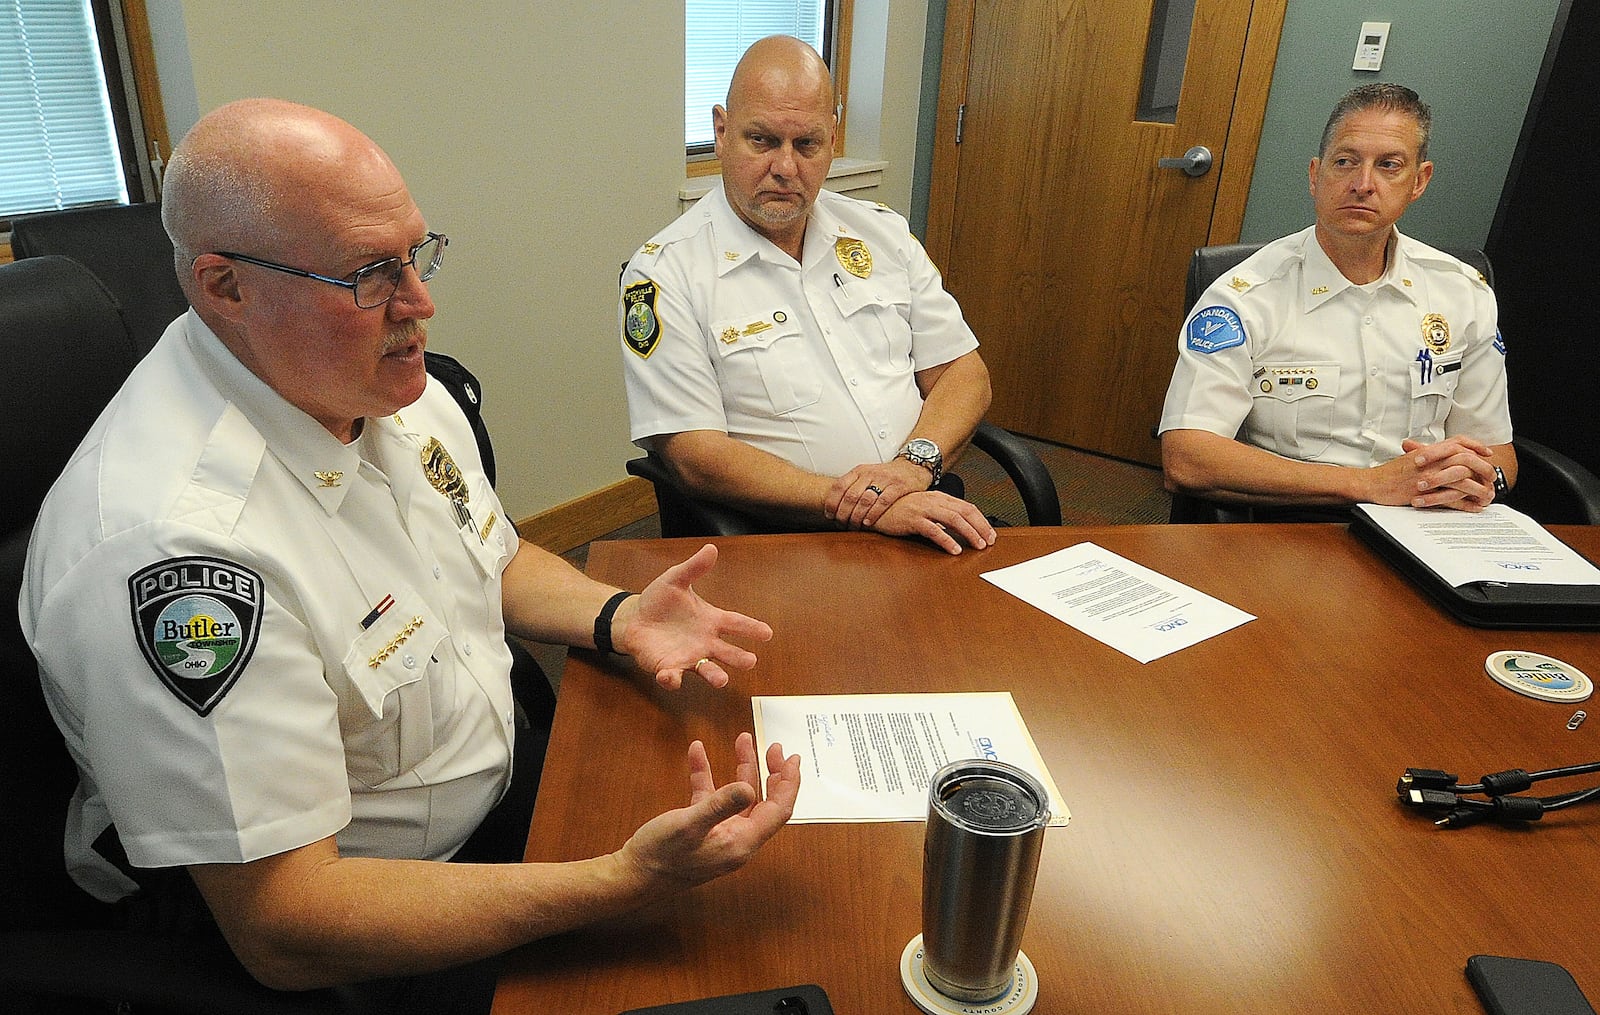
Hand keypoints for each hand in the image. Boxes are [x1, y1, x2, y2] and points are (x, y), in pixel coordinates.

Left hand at [613, 543, 773, 688]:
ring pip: (706, 669)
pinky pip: (673, 677)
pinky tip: (670, 676)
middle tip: (750, 661)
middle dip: (739, 658)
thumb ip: (694, 568)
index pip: (736, 623)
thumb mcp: (675, 579)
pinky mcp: (669, 668)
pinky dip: (672, 679)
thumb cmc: (660, 601)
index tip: (767, 633)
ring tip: (722, 680)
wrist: (635, 619)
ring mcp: (688, 657)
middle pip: (727, 652)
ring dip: (715, 675)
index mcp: (711, 620)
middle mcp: (705, 642)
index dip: (751, 628)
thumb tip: (711, 548)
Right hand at [616, 734, 801, 890]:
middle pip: (765, 801)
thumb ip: (720, 805)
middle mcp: (736, 839)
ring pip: (740, 796)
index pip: (778, 810)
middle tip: (773, 747)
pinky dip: (706, 774)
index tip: (793, 758)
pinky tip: (696, 753)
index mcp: (741, 842)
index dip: (789, 783)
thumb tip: (749, 786)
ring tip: (742, 740)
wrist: (631, 876)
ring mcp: (719, 833)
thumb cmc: (660, 856)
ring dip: (742, 768)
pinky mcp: (701, 828)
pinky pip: (711, 797)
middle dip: (771, 772)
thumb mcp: (689, 826)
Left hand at [825, 458, 932, 528]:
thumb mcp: (868, 475)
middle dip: (843, 513)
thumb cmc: (888, 475)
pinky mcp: (898, 486)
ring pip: (865, 500)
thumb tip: (834, 505)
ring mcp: (885, 479)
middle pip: (850, 495)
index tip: (829, 515)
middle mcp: (870, 473)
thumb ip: (853, 487)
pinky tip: (868, 522)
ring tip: (854, 526)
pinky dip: (874, 514)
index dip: (832, 503)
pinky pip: (883, 501)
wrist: (913, 466)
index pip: (839, 486)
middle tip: (841, 524)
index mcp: (859, 471)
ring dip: (857, 516)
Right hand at [870, 490, 995, 553]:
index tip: (989, 533)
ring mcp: (923, 509)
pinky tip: (954, 549)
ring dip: (969, 533)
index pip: (967, 507)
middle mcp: (934, 501)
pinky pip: (934, 530)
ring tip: (977, 545)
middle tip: (989, 541)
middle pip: (965, 512)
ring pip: (954, 520)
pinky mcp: (913, 520)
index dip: (981, 520)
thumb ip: (939, 515)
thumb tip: (958, 527)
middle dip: (981, 527)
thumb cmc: (897, 508)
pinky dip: (947, 540)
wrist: (873, 505)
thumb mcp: (923, 508)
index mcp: (938, 498)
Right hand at [1368, 436, 1497, 510]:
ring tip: (1488, 493)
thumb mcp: (1409, 458)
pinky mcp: (1426, 494)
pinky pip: (1452, 499)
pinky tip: (1475, 507)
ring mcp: (1429, 477)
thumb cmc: (1388, 474)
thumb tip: (1441, 456)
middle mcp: (1431, 462)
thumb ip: (1427, 455)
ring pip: (1462, 479)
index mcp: (1428, 451)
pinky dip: (1466, 504)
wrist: (1373, 484)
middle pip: (1465, 459)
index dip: (1475, 445)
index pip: (1457, 442)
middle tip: (1492, 474)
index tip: (1486, 452)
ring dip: (1479, 487)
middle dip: (1483, 467)